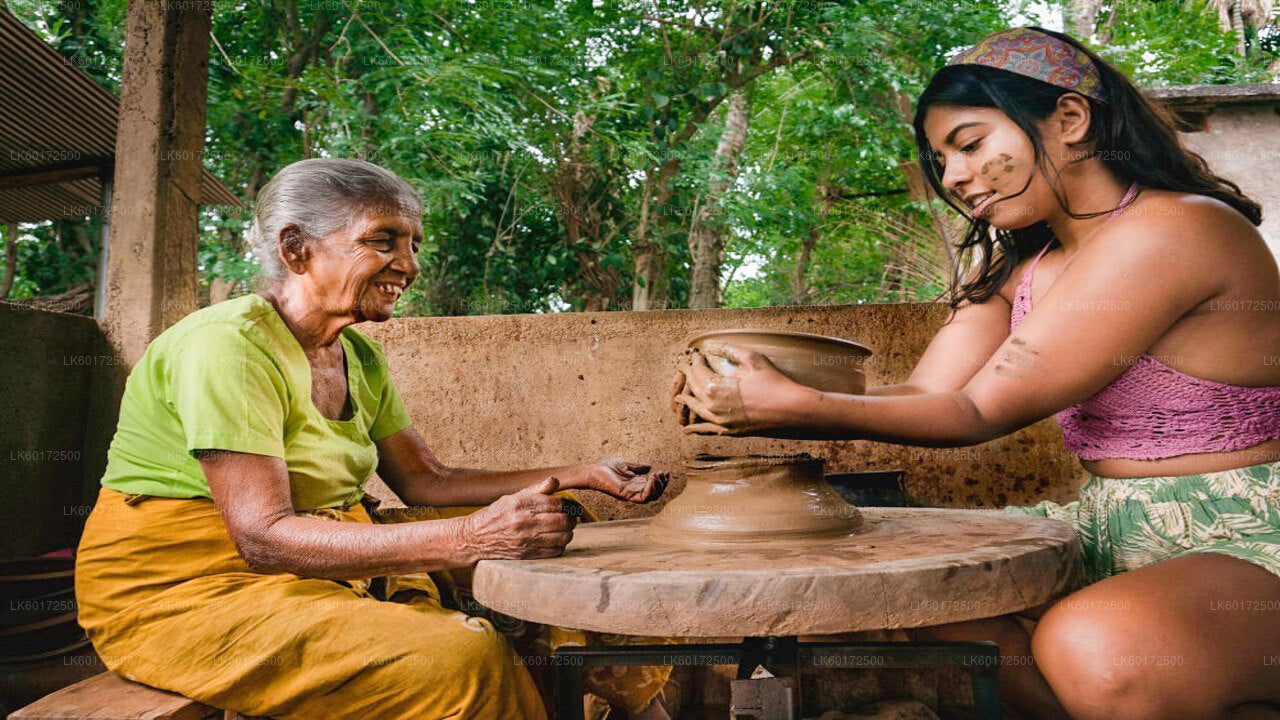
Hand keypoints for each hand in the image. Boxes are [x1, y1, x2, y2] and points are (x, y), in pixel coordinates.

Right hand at [458, 478, 577, 560]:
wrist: (473, 538)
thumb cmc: (495, 515)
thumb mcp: (511, 497)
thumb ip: (535, 489)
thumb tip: (554, 481)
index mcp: (521, 504)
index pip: (557, 503)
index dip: (569, 504)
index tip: (571, 506)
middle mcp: (524, 522)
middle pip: (563, 520)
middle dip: (572, 518)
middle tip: (571, 517)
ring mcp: (525, 540)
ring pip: (562, 537)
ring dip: (568, 533)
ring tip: (564, 529)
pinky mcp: (526, 555)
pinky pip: (554, 551)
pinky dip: (560, 546)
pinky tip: (556, 541)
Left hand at [587, 458, 669, 502]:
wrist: (593, 470)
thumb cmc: (605, 468)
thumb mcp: (626, 465)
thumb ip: (637, 467)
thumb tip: (649, 466)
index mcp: (635, 484)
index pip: (653, 487)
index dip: (662, 480)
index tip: (665, 472)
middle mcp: (634, 491)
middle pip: (655, 493)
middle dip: (662, 484)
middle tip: (662, 473)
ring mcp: (630, 494)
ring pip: (651, 497)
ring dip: (658, 487)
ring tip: (656, 476)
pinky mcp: (626, 495)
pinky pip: (642, 498)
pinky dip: (650, 489)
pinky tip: (651, 478)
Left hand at [671, 344, 806, 434]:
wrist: (790, 408)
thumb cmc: (772, 381)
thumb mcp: (751, 358)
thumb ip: (728, 349)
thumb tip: (709, 344)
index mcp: (715, 388)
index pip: (697, 371)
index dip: (694, 360)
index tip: (694, 353)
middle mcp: (713, 407)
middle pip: (693, 389)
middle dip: (688, 376)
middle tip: (684, 367)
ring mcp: (720, 421)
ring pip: (696, 410)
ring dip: (687, 401)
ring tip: (679, 397)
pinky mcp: (729, 431)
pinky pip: (706, 430)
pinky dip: (695, 428)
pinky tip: (687, 429)